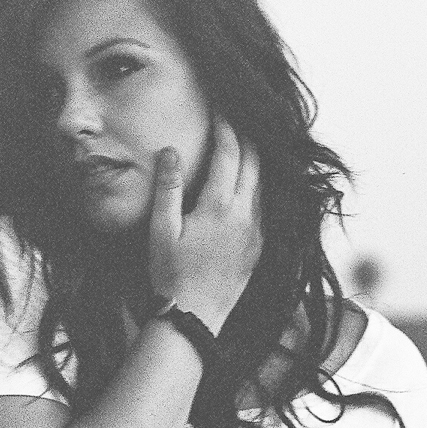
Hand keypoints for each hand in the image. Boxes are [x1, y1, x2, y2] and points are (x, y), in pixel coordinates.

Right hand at [148, 118, 261, 331]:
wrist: (194, 318)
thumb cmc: (171, 276)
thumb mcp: (161, 230)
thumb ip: (168, 188)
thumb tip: (171, 151)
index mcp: (220, 206)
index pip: (230, 152)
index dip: (227, 126)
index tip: (221, 109)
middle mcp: (245, 216)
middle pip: (255, 162)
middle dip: (247, 135)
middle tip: (238, 116)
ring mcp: (256, 232)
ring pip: (264, 183)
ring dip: (257, 159)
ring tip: (248, 141)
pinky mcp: (259, 247)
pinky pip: (265, 206)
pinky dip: (260, 185)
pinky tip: (251, 182)